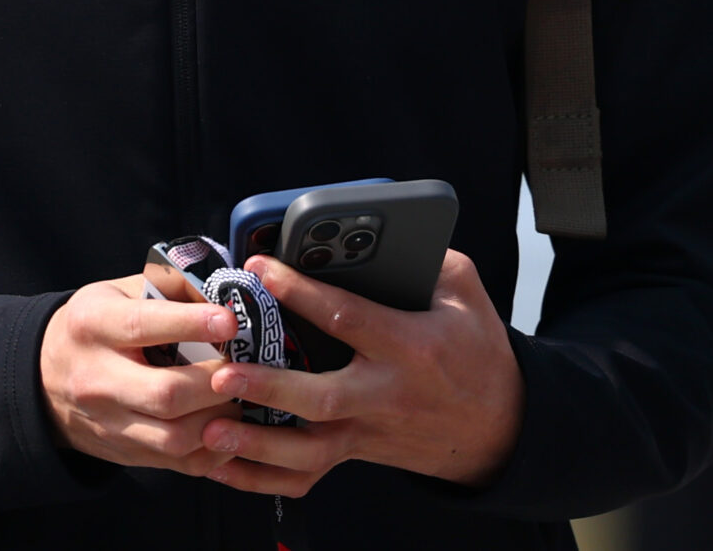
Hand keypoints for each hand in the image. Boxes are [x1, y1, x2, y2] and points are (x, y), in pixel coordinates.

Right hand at [39, 274, 245, 476]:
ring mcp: (109, 423)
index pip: (143, 326)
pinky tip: (229, 426)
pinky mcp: (124, 453)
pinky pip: (179, 463)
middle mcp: (97, 379)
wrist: (44, 377)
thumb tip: (227, 292)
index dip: (191, 323)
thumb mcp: (120, 292)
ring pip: (175, 438)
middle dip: (216, 383)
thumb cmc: (96, 325)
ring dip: (220, 419)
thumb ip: (171, 288)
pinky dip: (214, 448)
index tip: (229, 320)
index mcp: (93, 325)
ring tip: (239, 396)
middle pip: (166, 394)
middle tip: (244, 367)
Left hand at [200, 250, 522, 496]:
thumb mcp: (465, 293)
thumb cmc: (478, 351)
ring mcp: (369, 430)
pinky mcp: (358, 451)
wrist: (501, 425)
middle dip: (269, 387)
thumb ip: (426, 259)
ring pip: (310, 449)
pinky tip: (224, 467)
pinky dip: (263, 478)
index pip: (348, 316)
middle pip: (322, 397)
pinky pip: (308, 474)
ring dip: (258, 444)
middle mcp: (386, 393)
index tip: (259, 267)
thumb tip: (378, 235)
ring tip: (211, 431)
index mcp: (411, 346)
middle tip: (223, 372)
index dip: (301, 290)